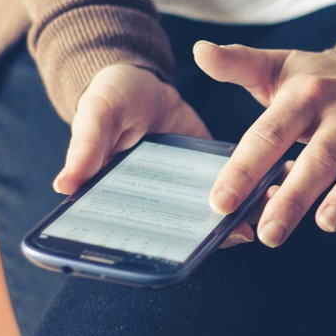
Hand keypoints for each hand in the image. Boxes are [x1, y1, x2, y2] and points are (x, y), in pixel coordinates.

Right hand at [51, 64, 254, 247]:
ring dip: (234, 219)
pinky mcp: (209, 169)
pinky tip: (271, 188)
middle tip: (235, 234)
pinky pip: (231, 188)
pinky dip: (250, 192)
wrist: (143, 80)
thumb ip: (86, 146)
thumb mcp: (96, 114)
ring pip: (208, 215)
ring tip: (260, 218)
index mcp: (120, 196)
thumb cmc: (109, 98)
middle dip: (207, 238)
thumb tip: (64, 185)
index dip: (155, 248)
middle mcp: (154, 200)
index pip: (135, 232)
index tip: (180, 255)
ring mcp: (185, 188)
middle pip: (178, 232)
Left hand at [194, 41, 335, 247]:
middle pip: (318, 157)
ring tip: (325, 224)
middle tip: (269, 232)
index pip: (270, 133)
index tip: (221, 202)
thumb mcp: (278, 67)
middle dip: (293, 197)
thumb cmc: (319, 80)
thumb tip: (199, 50)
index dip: (244, 168)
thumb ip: (238, 63)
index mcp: (306, 95)